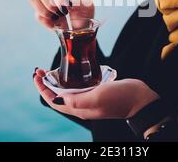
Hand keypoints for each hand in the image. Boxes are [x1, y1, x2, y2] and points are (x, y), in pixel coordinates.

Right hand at [28, 0, 94, 29]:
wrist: (79, 28)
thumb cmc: (84, 13)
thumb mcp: (87, 7)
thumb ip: (80, 2)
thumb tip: (64, 1)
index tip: (67, 6)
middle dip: (49, 3)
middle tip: (61, 12)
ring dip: (45, 11)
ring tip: (58, 17)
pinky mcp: (40, 11)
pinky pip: (37, 16)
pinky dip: (47, 23)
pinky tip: (56, 24)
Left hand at [33, 69, 159, 119]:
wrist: (141, 100)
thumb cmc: (120, 98)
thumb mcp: (97, 97)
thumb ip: (77, 100)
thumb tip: (56, 98)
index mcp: (79, 108)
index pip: (53, 100)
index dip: (42, 88)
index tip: (36, 74)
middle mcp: (82, 105)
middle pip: (57, 96)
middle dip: (46, 84)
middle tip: (41, 69)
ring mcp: (90, 99)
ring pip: (67, 91)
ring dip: (57, 81)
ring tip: (52, 69)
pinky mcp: (97, 92)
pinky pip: (79, 87)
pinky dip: (71, 79)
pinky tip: (73, 71)